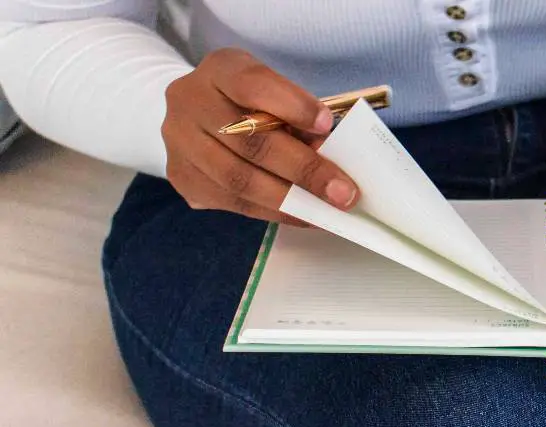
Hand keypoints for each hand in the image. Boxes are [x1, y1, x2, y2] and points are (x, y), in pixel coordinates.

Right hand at [162, 48, 358, 223]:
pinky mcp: (183, 179)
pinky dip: (275, 212)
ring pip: (240, 180)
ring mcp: (180, 144)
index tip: (327, 125)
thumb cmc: (247, 102)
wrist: (196, 116)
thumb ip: (295, 115)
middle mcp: (189, 103)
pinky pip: (235, 202)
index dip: (293, 106)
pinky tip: (303, 215)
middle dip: (304, 170)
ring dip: (292, 201)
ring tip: (327, 211)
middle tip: (343, 193)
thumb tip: (327, 154)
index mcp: (220, 70)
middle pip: (250, 142)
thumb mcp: (272, 91)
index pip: (254, 85)